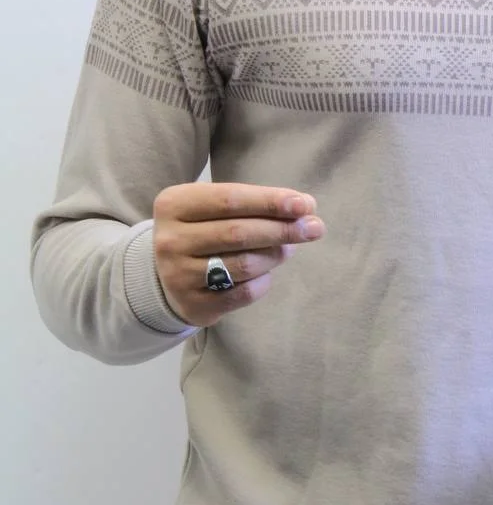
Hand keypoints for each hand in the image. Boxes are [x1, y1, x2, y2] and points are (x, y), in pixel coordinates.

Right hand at [152, 182, 325, 326]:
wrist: (165, 277)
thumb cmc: (201, 232)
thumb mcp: (214, 210)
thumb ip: (253, 206)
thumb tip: (305, 209)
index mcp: (174, 204)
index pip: (230, 199)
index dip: (271, 201)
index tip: (306, 204)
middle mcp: (171, 239)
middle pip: (239, 233)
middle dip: (283, 229)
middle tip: (315, 228)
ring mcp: (179, 275)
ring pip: (244, 265)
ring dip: (275, 256)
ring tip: (288, 249)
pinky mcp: (194, 305)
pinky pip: (243, 293)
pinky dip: (263, 282)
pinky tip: (266, 274)